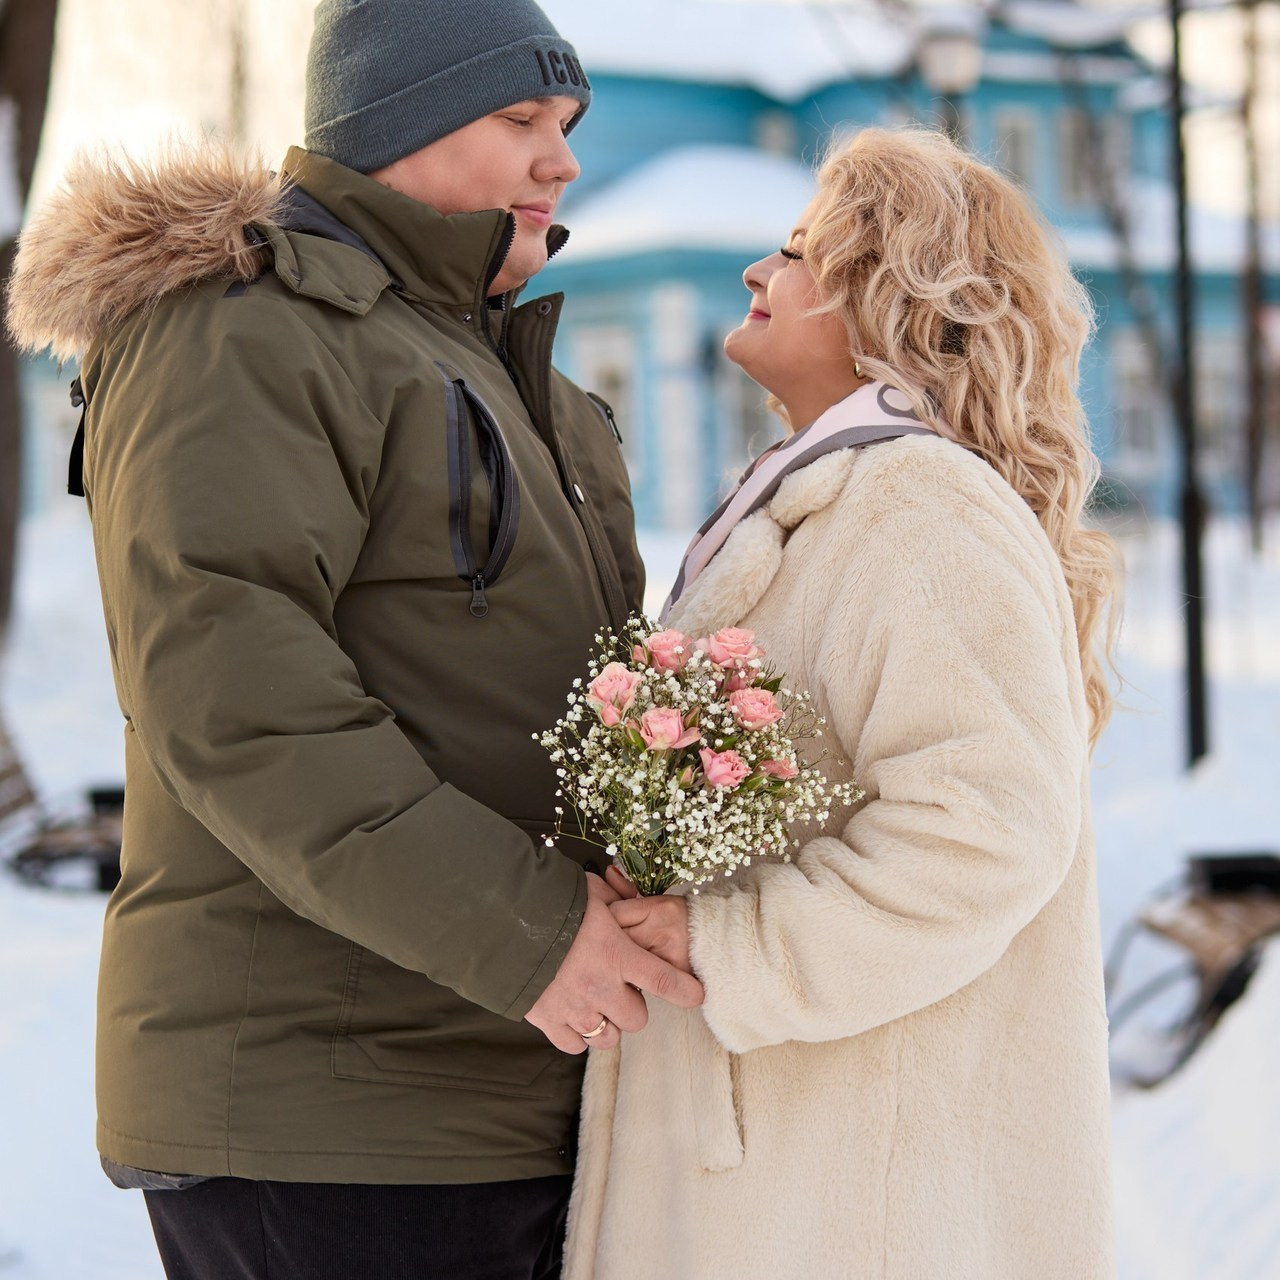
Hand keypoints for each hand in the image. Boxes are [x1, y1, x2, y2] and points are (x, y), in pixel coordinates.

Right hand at [525, 873, 703, 1054]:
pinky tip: (572, 1015)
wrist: (502, 923)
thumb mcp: (591, 893)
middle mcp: (600, 987)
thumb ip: (614, 900)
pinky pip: (574, 1045)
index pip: (665, 981)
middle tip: (620, 989)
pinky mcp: (548, 1021)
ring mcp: (574, 1008)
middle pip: (638, 1019)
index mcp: (617, 954)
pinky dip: (576, 1035)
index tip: (695, 994)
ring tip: (596, 1004)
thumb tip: (624, 896)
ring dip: (607, 1024)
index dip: (685, 992)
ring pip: (608, 1038)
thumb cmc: (550, 902)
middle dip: (633, 1007)